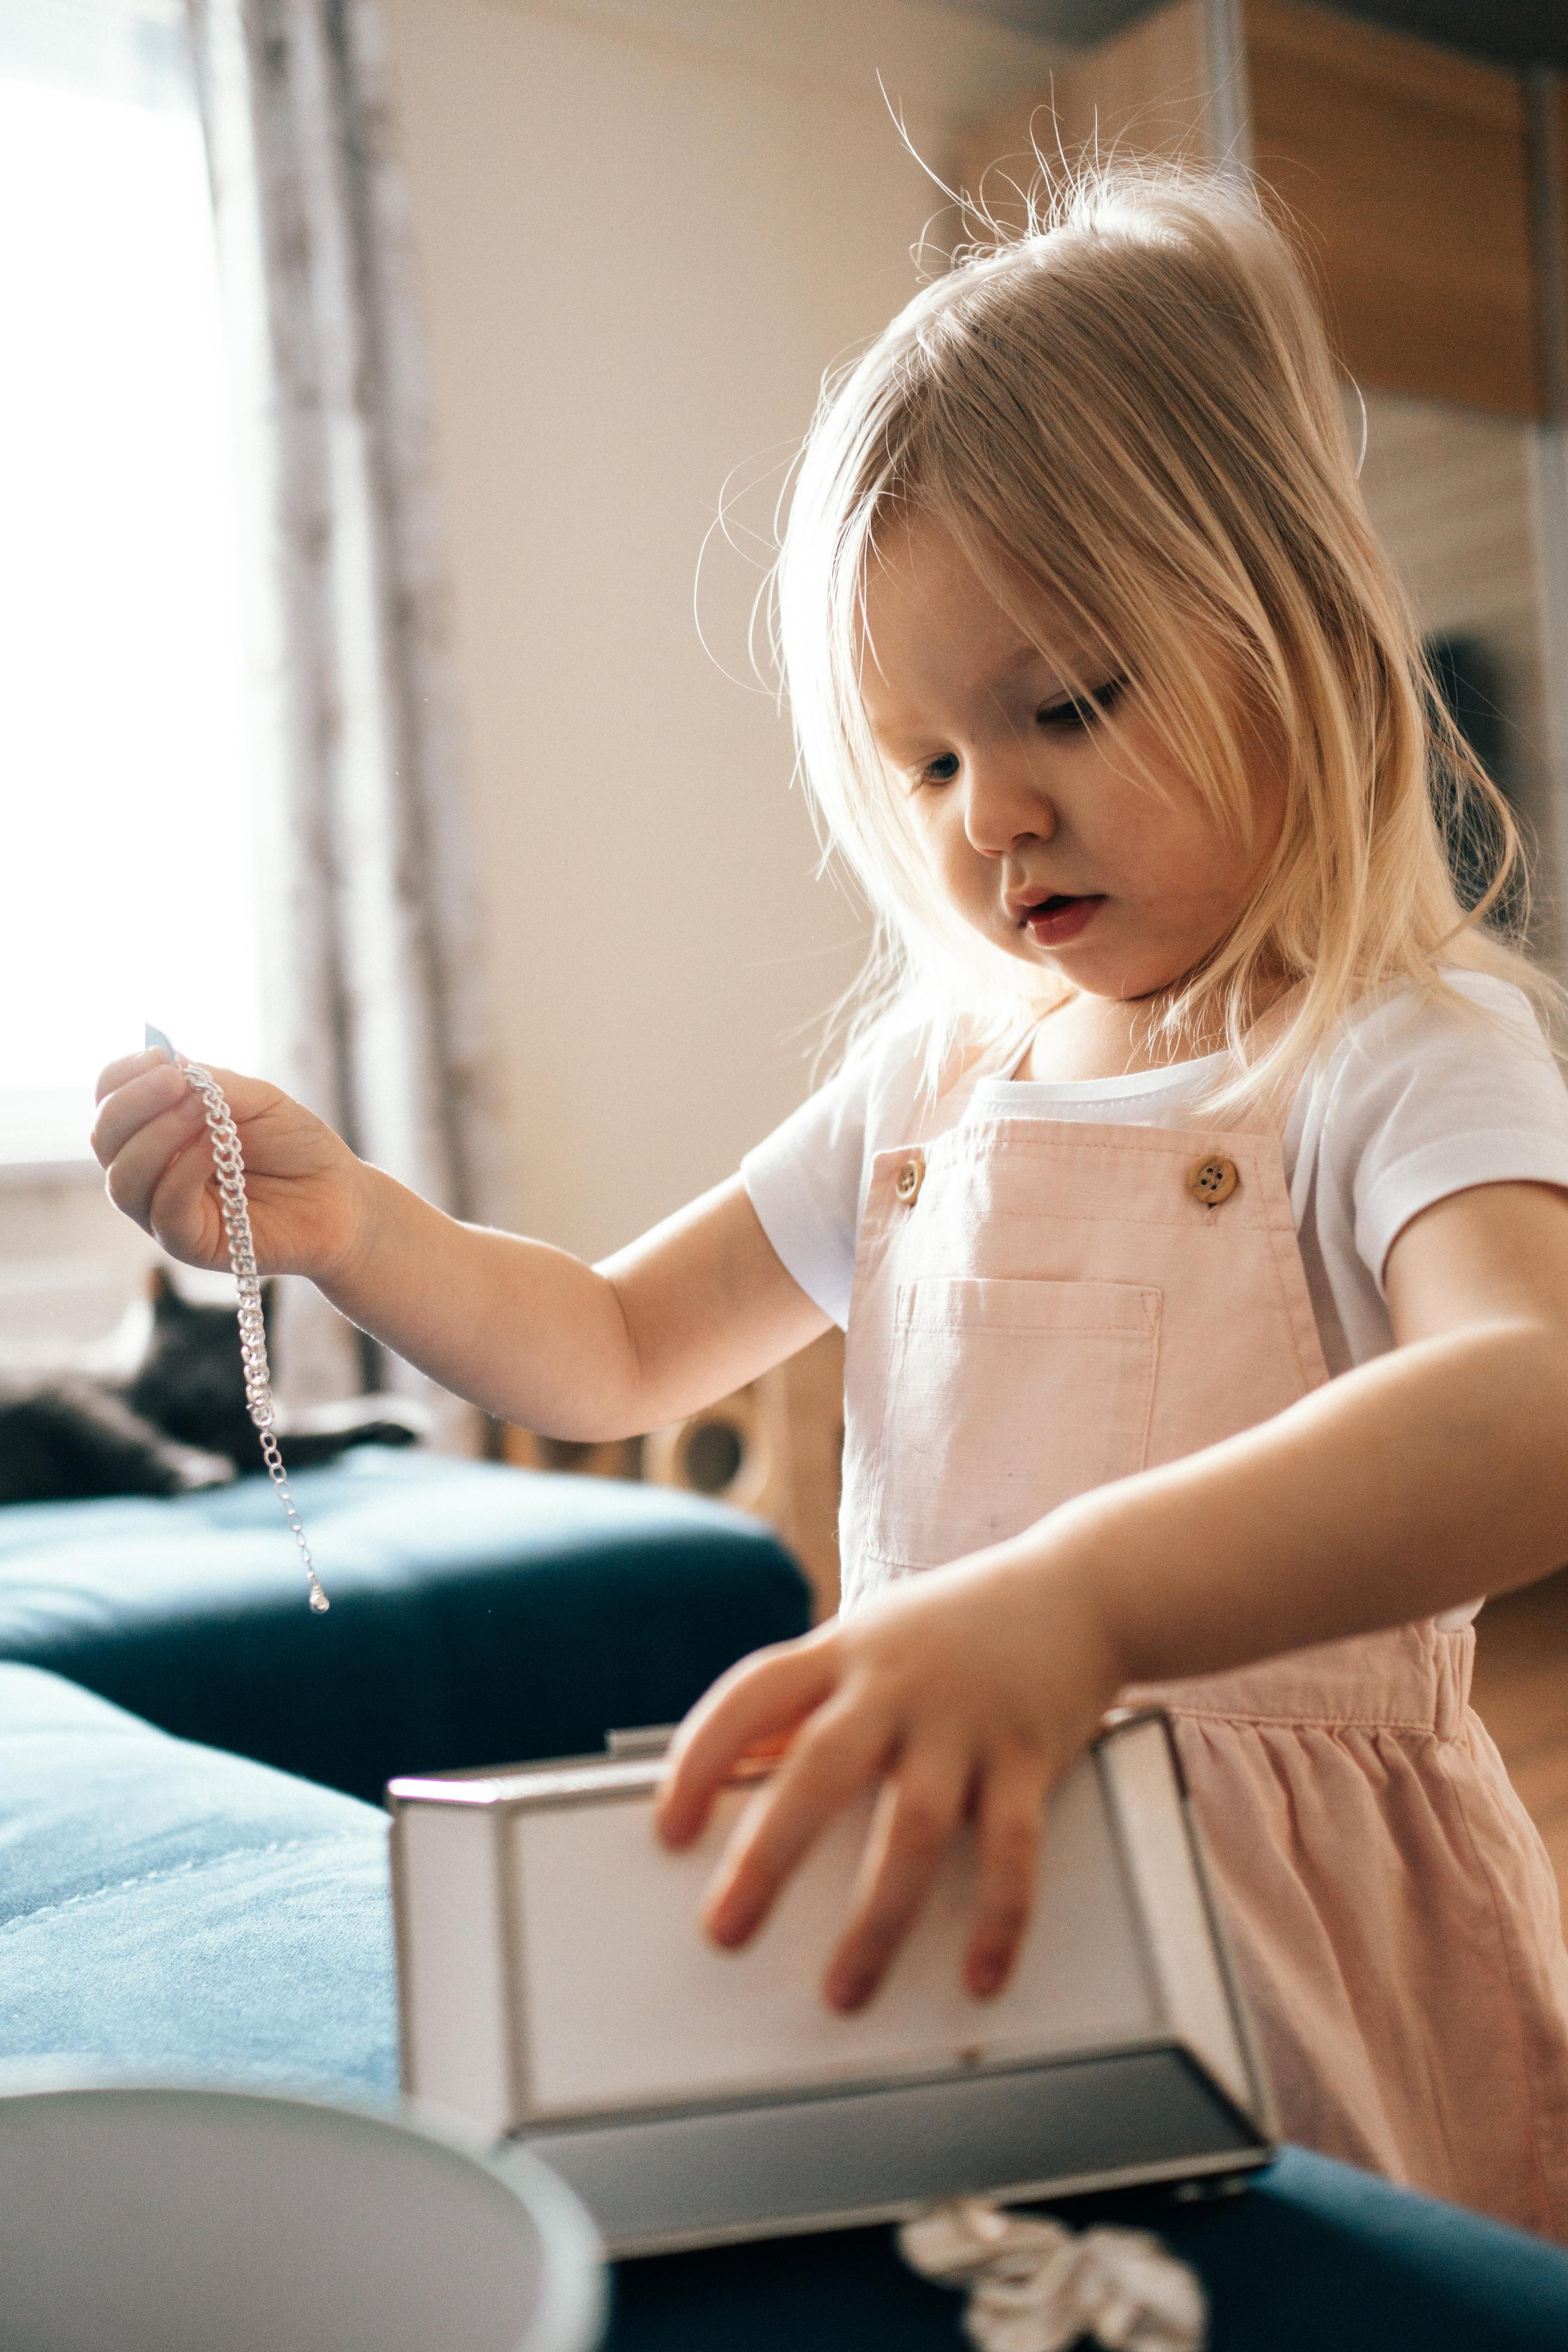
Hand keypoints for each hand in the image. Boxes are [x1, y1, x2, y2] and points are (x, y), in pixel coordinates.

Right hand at [92, 1048, 367, 1282]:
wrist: (343, 1197)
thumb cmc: (297, 1146)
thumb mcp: (256, 1100)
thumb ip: (210, 1084)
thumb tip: (162, 1059)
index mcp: (158, 1131)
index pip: (110, 1103)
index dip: (123, 1079)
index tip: (158, 1059)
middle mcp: (151, 1172)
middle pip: (104, 1140)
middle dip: (133, 1105)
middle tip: (176, 1082)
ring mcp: (165, 1211)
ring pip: (123, 1180)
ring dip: (157, 1137)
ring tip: (201, 1112)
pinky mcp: (191, 1244)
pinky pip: (165, 1211)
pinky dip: (182, 1173)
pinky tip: (211, 1148)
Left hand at [655, 1545, 1124, 2011]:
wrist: (1079, 1587)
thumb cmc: (953, 1629)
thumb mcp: (868, 1641)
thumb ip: (807, 1700)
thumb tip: (730, 1771)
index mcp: (843, 1653)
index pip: (750, 1697)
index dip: (700, 1759)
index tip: (669, 1829)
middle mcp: (897, 1683)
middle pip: (820, 1769)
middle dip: (767, 1855)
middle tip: (725, 1930)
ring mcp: (965, 1720)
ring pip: (910, 1824)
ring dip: (875, 1918)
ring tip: (843, 1989)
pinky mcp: (1030, 1754)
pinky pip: (1011, 1848)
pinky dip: (996, 1917)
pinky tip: (978, 1972)